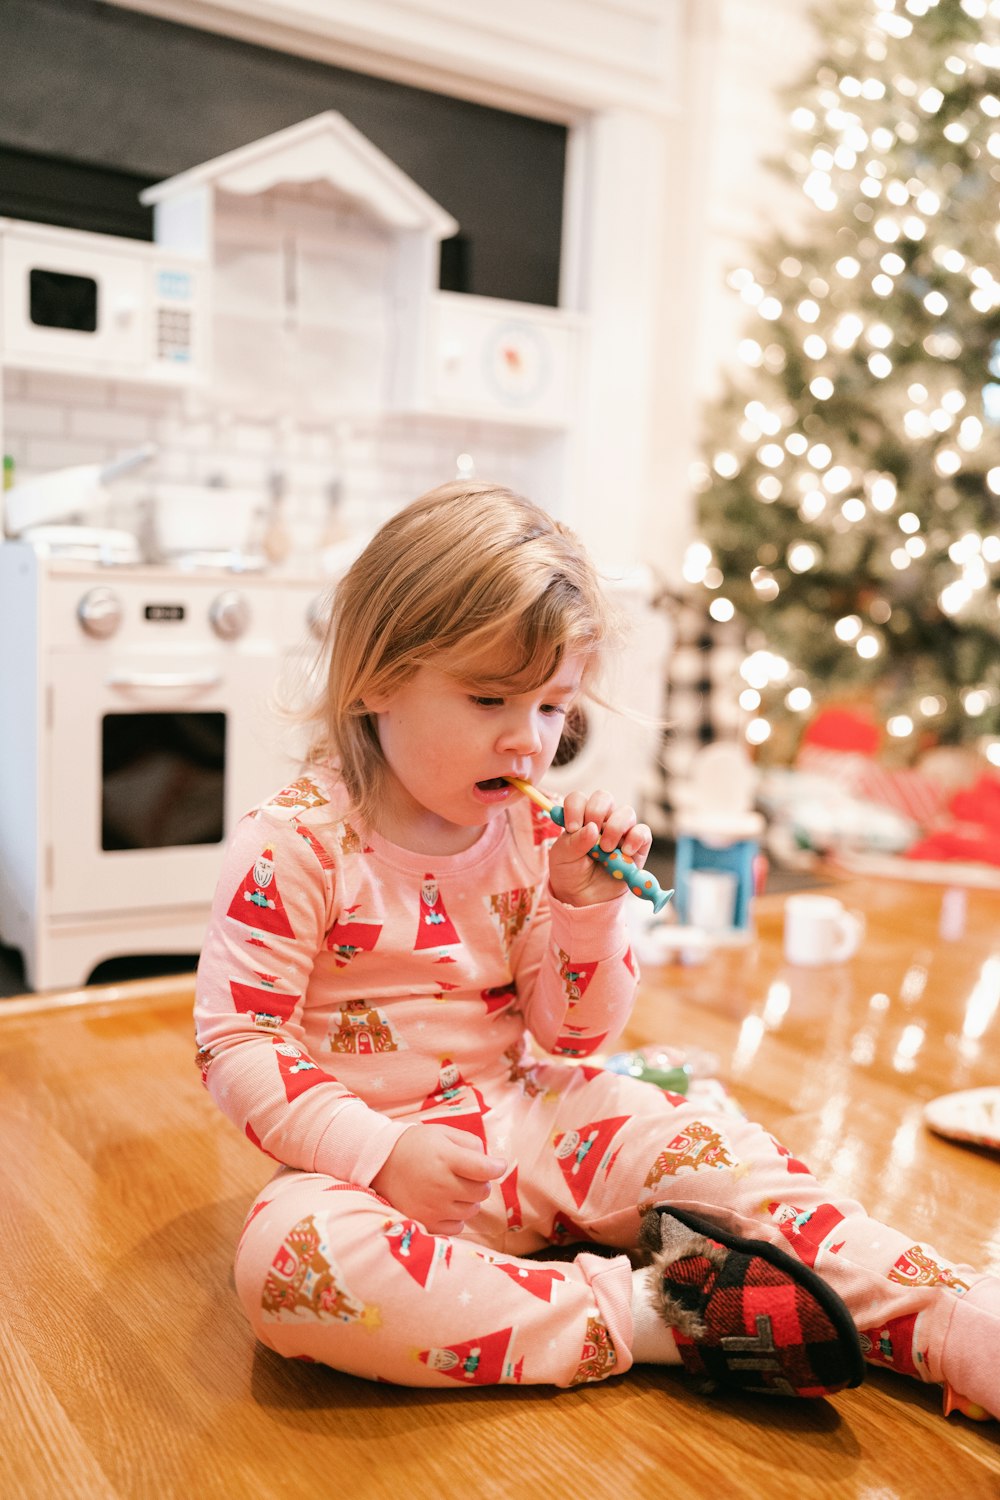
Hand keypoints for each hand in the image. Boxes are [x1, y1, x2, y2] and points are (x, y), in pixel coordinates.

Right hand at [371, 1124, 506, 1234]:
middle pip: (482, 1192)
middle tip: (467, 1174)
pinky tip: (445, 1203)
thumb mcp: (442, 1134)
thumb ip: (470, 1143)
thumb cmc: (416, 1146)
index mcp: (446, 1158)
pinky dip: (456, 1216)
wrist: (380, 1163)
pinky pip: (457, 1227)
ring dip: (469, 1199)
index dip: (497, 1167)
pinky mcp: (425, 1222)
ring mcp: (433, 1207)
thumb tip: (491, 1162)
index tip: (498, 1165)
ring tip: (453, 1187)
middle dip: (481, 1182)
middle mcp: (440, 1185)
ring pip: (471, 1210)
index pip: (485, 1169)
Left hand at [547, 788, 651, 908]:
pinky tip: (625, 853)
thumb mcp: (562, 858)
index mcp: (579, 819)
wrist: (584, 899)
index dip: (575, 808)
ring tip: (606, 849)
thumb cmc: (570, 874)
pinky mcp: (637, 847)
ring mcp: (620, 833)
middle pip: (604, 798)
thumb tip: (591, 828)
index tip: (572, 827)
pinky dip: (635, 839)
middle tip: (592, 833)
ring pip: (626, 813)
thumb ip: (572, 842)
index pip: (578, 799)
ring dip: (615, 828)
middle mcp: (601, 821)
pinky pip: (643, 833)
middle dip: (596, 812)